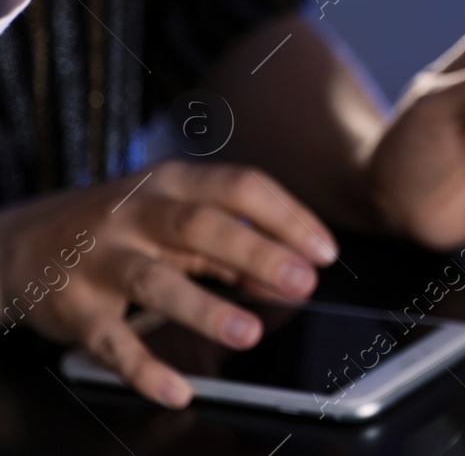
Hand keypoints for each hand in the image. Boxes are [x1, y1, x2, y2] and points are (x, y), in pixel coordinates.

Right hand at [0, 161, 335, 407]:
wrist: (22, 244)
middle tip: (301, 282)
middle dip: (256, 254)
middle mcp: (136, 215)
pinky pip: (113, 342)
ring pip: (156, 281)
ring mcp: (102, 260)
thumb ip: (231, 242)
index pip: (240, 187)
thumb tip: (293, 269)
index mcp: (172, 183)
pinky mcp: (76, 308)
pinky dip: (145, 369)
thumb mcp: (173, 217)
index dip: (288, 216)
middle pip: (202, 227)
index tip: (326, 248)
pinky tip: (179, 390)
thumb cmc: (120, 228)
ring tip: (247, 332)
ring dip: (205, 308)